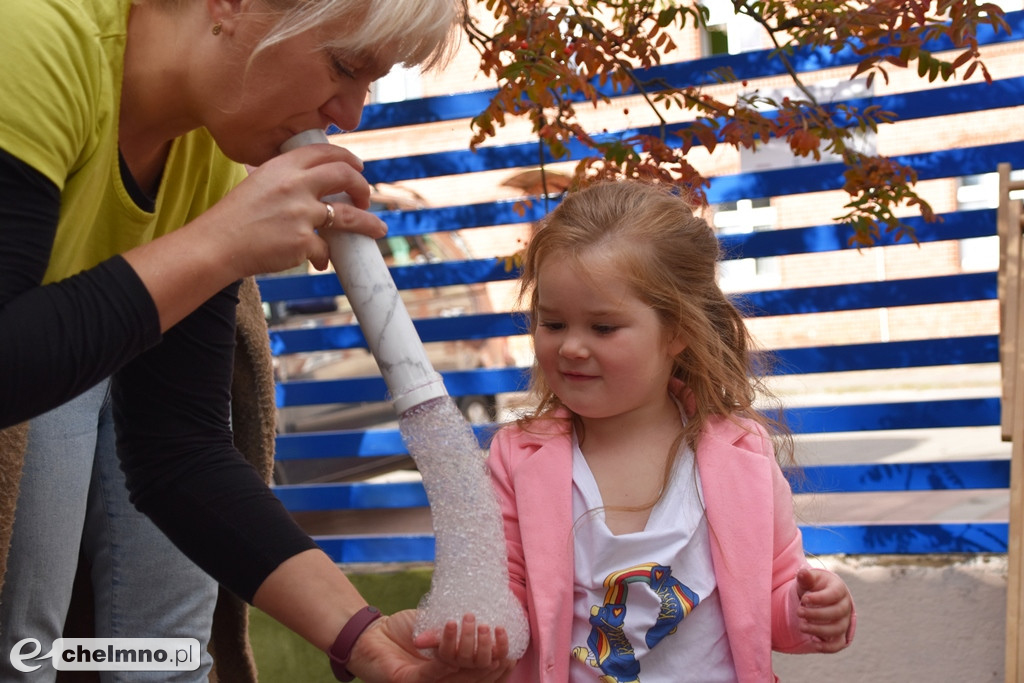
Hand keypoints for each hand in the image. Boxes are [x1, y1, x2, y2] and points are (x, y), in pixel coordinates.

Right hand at [201, 142, 387, 278]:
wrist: (215, 245)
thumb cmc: (233, 218)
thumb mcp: (257, 184)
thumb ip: (286, 181)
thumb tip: (314, 187)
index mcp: (282, 167)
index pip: (324, 153)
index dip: (346, 159)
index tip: (358, 168)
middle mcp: (295, 185)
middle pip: (344, 176)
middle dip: (362, 188)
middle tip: (366, 199)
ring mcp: (301, 214)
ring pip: (349, 217)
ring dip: (368, 224)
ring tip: (379, 230)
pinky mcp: (303, 241)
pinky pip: (325, 249)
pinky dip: (324, 257)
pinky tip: (319, 261)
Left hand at [349, 609, 515, 682]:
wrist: (368, 635)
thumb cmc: (404, 631)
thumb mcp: (437, 627)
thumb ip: (458, 629)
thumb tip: (486, 618)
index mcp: (456, 674)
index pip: (488, 675)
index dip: (502, 661)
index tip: (508, 637)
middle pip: (479, 674)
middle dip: (489, 650)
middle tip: (490, 625)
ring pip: (461, 670)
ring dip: (470, 644)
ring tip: (471, 619)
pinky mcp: (411, 682)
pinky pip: (437, 668)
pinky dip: (447, 645)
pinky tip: (451, 625)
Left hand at [795, 566, 853, 652]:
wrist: (818, 597)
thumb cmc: (813, 586)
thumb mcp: (809, 579)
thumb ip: (806, 577)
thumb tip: (803, 573)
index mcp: (839, 589)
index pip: (834, 595)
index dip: (819, 598)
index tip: (804, 600)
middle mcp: (845, 606)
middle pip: (837, 613)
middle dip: (816, 614)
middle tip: (798, 612)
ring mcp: (844, 622)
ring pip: (837, 629)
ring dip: (818, 630)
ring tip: (801, 626)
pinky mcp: (840, 635)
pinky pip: (838, 644)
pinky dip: (827, 647)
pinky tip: (813, 642)